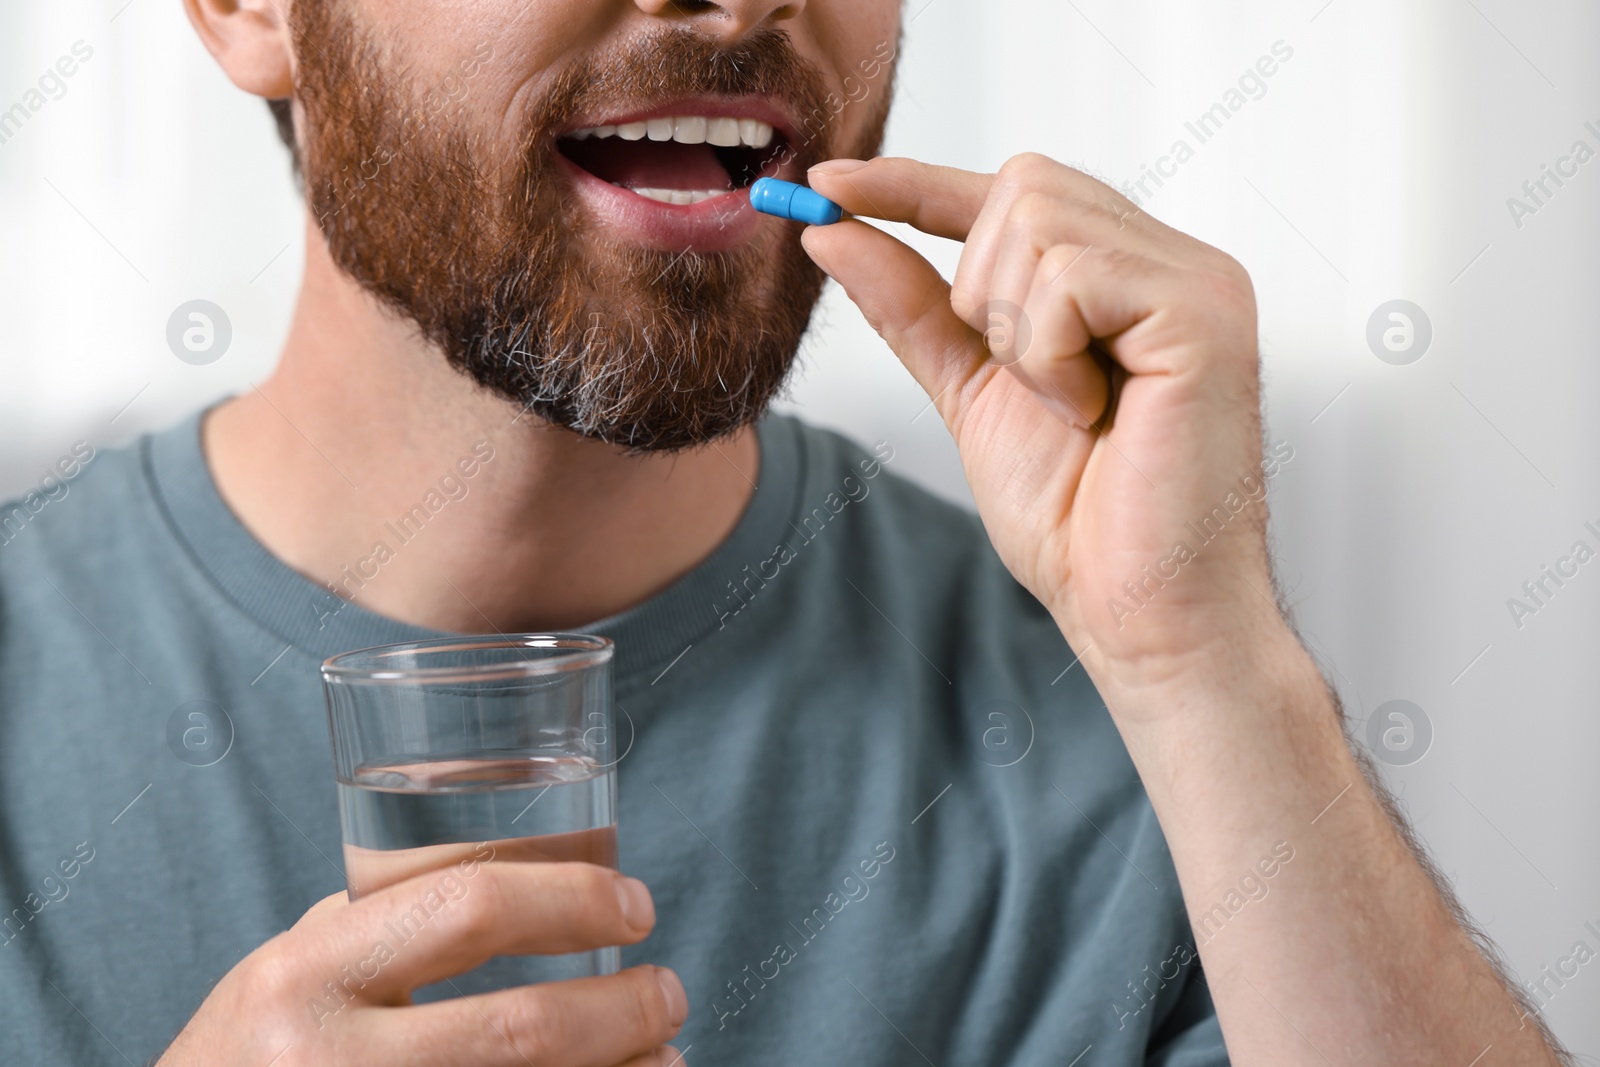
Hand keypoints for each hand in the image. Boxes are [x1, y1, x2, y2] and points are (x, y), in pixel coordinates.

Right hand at [157, 861, 686, 1066]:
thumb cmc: (246, 1055)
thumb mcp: (290, 969)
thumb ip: (384, 923)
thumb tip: (526, 881)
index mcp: (307, 975)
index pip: (469, 907)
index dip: (574, 899)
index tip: (635, 906)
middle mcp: (328, 1061)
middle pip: (523, 1028)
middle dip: (624, 1009)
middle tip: (670, 991)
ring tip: (667, 1054)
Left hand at [804, 155, 1284, 703]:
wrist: (1139, 613)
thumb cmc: (1079, 520)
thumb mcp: (972, 392)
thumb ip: (912, 308)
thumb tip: (834, 233)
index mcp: (1125, 277)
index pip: (1011, 191)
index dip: (913, 183)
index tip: (826, 187)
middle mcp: (1169, 262)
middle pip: (1021, 186)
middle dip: (976, 286)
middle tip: (1016, 376)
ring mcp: (1197, 280)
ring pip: (1036, 219)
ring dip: (1012, 330)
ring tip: (1067, 406)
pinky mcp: (1205, 312)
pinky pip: (1071, 275)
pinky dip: (1048, 354)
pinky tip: (1090, 411)